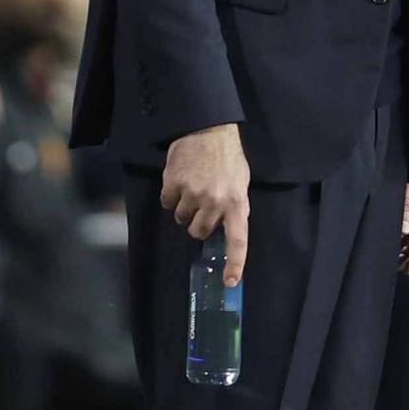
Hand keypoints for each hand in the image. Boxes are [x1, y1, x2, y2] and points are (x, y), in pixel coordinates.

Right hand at [161, 123, 249, 286]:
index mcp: (237, 202)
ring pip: (182, 219)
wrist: (207, 128)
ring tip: (193, 186)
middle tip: (203, 205)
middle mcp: (215, 201)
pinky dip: (171, 196)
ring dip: (185, 208)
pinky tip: (179, 180)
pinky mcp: (173, 185)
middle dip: (200, 223)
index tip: (229, 282)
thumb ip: (236, 205)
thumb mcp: (241, 181)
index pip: (237, 240)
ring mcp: (193, 194)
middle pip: (200, 232)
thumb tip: (228, 229)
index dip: (234, 263)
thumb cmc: (228, 156)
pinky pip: (167, 203)